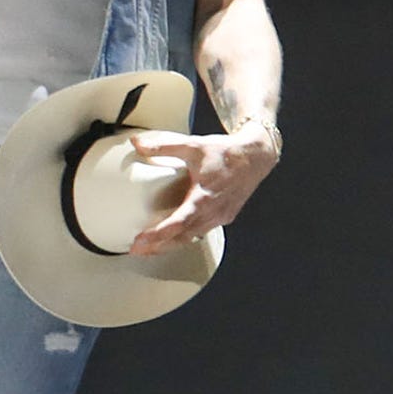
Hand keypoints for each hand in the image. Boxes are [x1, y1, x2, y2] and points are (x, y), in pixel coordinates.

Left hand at [121, 126, 280, 255]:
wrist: (255, 157)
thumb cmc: (226, 153)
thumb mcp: (193, 145)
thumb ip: (164, 146)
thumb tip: (138, 143)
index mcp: (204, 197)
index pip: (179, 222)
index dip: (159, 234)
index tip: (141, 240)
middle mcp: (213, 211)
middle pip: (182, 237)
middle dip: (158, 246)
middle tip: (137, 250)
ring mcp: (220, 216)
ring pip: (192, 237)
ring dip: (170, 244)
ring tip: (150, 249)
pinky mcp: (224, 217)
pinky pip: (202, 231)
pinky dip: (186, 237)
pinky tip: (176, 237)